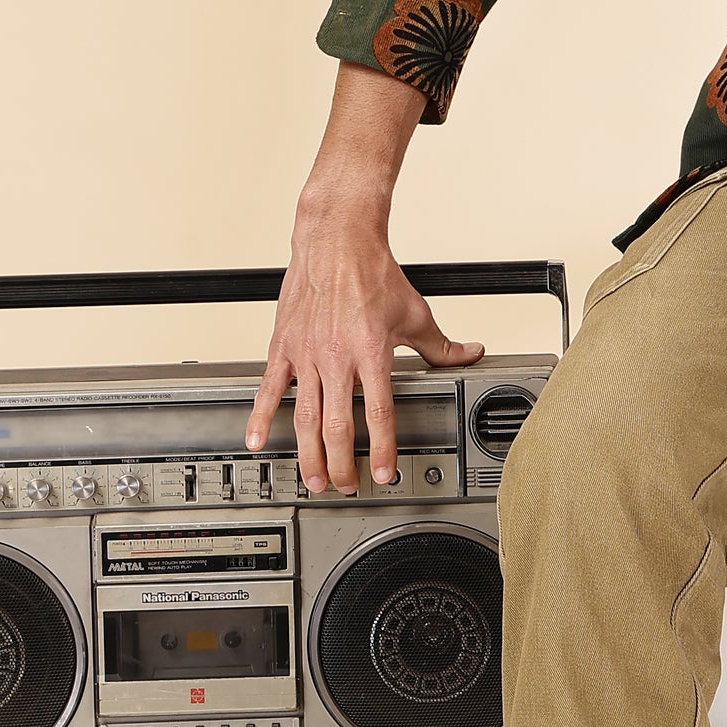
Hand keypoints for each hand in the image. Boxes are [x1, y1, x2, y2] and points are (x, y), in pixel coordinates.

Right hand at [245, 206, 481, 495]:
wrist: (337, 241)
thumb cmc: (372, 274)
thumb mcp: (415, 313)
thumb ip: (440, 345)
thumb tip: (470, 354)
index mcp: (372, 352)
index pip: (379, 412)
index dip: (382, 448)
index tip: (384, 473)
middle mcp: (337, 357)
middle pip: (337, 425)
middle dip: (342, 463)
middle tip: (347, 485)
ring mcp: (306, 354)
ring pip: (303, 415)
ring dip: (308, 453)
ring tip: (314, 479)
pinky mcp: (283, 346)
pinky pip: (267, 388)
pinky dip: (259, 416)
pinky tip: (256, 440)